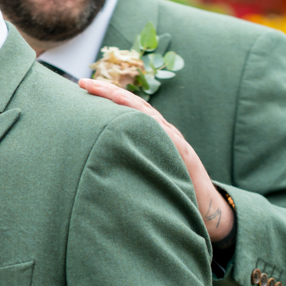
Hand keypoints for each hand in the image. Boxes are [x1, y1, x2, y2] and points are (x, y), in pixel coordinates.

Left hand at [79, 78, 233, 240]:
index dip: (105, 94)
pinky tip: (139, 117)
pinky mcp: (185, 154)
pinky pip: (168, 137)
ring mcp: (174, 139)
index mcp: (149, 131)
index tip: (81, 85)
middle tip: (82, 82)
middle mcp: (161, 130)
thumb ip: (125, 157)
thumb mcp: (142, 167)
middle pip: (133, 103)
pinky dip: (154, 126)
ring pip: (148, 114)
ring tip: (105, 91)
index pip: (125, 106)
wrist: (203, 204)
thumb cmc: (169, 186)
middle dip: (108, 91)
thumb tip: (93, 156)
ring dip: (126, 101)